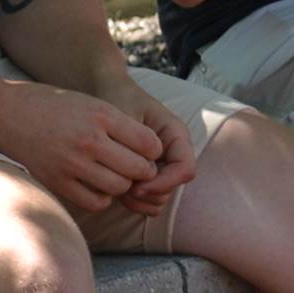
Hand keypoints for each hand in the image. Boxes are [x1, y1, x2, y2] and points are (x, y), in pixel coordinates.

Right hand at [0, 82, 165, 213]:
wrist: (2, 111)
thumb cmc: (49, 104)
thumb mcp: (88, 102)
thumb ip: (118, 125)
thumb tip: (150, 152)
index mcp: (100, 115)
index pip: (149, 143)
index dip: (153, 150)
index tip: (145, 151)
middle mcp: (88, 139)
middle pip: (138, 169)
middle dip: (142, 171)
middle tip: (133, 167)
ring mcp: (71, 163)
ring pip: (119, 188)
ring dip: (121, 184)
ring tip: (112, 174)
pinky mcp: (57, 181)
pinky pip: (95, 202)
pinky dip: (102, 197)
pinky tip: (95, 184)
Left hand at [97, 80, 196, 217]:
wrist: (107, 91)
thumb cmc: (118, 99)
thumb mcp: (125, 117)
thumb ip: (134, 147)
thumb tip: (140, 180)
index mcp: (177, 136)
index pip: (185, 170)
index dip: (164, 183)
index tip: (136, 187)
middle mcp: (173, 154)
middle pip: (172, 188)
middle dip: (148, 193)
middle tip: (120, 189)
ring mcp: (161, 166)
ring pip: (160, 197)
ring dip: (140, 200)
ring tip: (116, 189)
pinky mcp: (147, 175)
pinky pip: (148, 198)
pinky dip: (135, 201)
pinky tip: (115, 190)